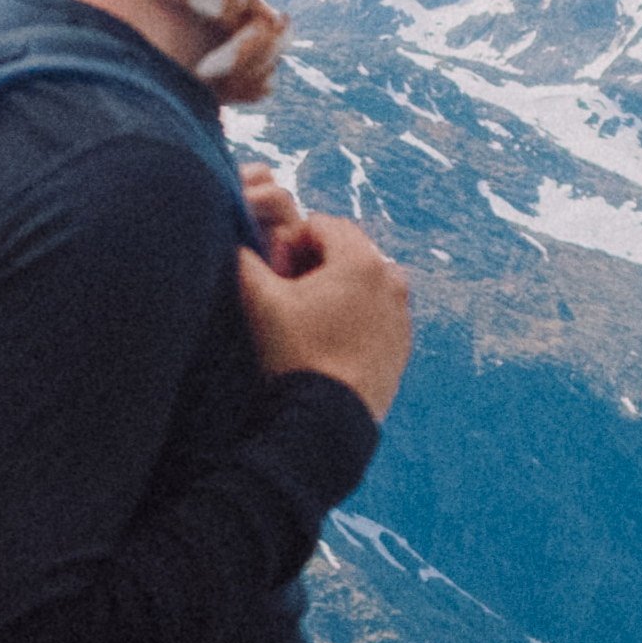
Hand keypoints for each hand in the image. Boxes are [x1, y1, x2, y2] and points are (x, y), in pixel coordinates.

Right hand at [235, 171, 419, 417]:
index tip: (276, 273)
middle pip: (346, 248)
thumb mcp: (260, 301)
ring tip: (308, 316)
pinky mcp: (403, 340)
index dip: (290, 241)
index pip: (321, 224)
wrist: (331, 418)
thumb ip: (244, 260)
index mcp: (361, 260)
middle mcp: (391, 278)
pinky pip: (377, 311)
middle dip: (314, 261)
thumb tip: (238, 245)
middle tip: (289, 293)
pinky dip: (355, 313)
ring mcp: (401, 311)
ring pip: (363, 279)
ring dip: (335, 286)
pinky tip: (329, 339)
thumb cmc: (296, 355)